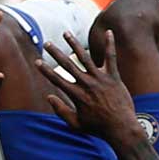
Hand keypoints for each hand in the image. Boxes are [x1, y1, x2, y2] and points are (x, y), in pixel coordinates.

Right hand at [40, 31, 140, 150]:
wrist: (121, 128)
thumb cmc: (98, 128)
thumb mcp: (76, 124)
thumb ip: (61, 111)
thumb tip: (49, 97)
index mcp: (77, 95)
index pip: (57, 80)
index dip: (46, 70)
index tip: (37, 62)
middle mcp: (87, 84)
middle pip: (68, 65)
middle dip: (56, 53)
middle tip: (47, 43)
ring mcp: (100, 79)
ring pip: (85, 57)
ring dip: (74, 44)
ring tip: (66, 34)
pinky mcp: (113, 76)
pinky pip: (111, 57)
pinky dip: (110, 44)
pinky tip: (109, 31)